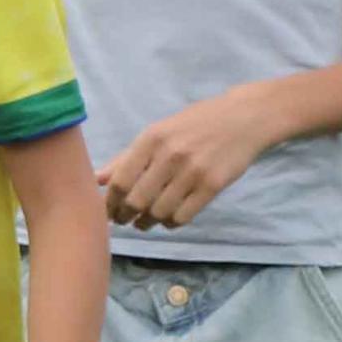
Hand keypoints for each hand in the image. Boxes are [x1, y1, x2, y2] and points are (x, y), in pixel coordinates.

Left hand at [98, 85, 276, 230]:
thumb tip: (96, 179)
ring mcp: (193, 171)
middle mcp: (170, 155)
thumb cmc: (194, 125)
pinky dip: (171, 223)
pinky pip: (183, 216)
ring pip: (159, 212)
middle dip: (126, 217)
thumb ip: (126, 157)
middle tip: (125, 221)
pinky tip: (168, 219)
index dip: (110, 203)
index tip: (109, 211)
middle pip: (137, 201)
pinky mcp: (213, 185)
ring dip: (148, 223)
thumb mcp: (157, 132)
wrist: (244, 118)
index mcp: (151, 139)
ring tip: (145, 221)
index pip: (120, 181)